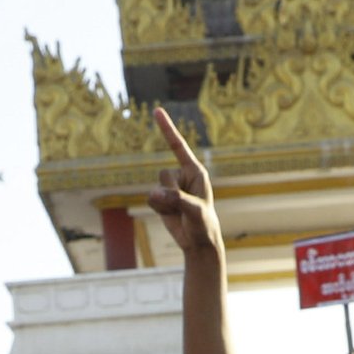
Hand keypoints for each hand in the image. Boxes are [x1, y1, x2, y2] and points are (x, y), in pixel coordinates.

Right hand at [144, 108, 222, 259]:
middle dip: (171, 192)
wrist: (198, 242)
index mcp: (195, 171)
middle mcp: (182, 175)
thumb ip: (176, 200)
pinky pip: (150, 198)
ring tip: (179, 212)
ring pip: (155, 187)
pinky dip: (158, 209)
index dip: (167, 128)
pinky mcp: (162, 198)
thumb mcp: (195, 211)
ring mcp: (171, 187)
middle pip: (163, 174)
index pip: (178, 146)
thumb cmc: (203, 224)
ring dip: (164, 203)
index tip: (156, 110)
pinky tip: (171, 216)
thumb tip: (154, 193)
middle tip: (184, 206)